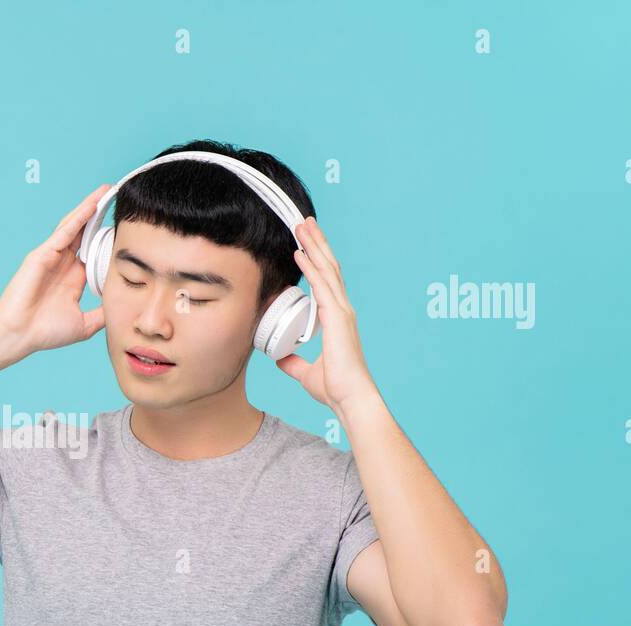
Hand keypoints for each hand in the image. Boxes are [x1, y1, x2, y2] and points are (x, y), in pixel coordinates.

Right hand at [0, 184, 112, 356]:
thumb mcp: (84, 324)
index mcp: (72, 279)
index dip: (107, 238)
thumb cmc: (44, 333)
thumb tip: (122, 310)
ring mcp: (51, 257)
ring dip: (89, 208)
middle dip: (98, 215)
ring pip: (74, 226)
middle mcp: (62, 264)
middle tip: (115, 197)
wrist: (18, 336)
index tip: (125, 227)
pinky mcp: (42, 254)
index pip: (93, 252)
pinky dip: (78, 217)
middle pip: (84, 233)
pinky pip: (64, 232)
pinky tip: (91, 206)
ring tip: (104, 192)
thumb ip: (102, 314)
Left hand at [276, 217, 379, 415]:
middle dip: (316, 243)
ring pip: (326, 270)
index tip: (304, 243)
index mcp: (336, 319)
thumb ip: (294, 363)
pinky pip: (321, 287)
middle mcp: (341, 310)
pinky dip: (310, 268)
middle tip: (305, 222)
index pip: (325, 282)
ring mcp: (342, 312)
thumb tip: (280, 359)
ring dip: (313, 246)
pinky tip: (300, 253)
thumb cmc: (335, 388)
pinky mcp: (338, 318)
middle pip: (329, 268)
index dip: (316, 260)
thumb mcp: (306, 373)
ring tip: (302, 225)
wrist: (350, 399)